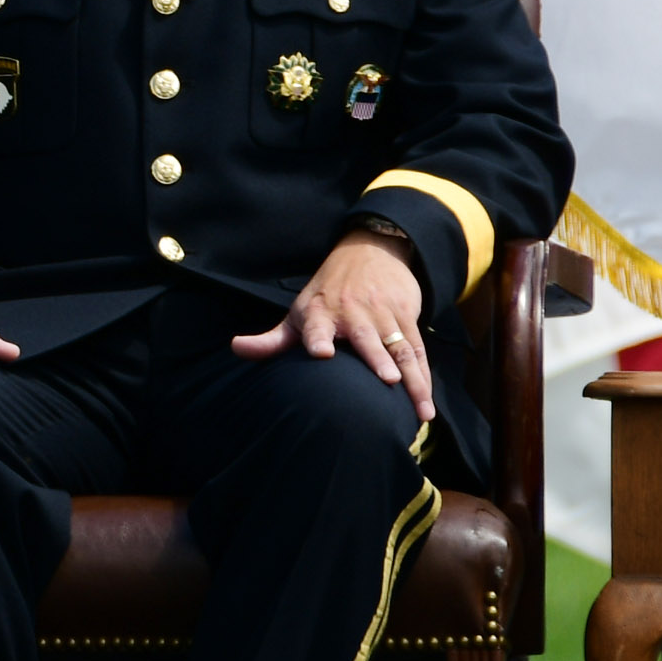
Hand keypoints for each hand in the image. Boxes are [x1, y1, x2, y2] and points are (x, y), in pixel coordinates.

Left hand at [230, 229, 431, 420]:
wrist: (370, 251)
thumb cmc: (327, 292)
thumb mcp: (299, 311)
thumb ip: (272, 339)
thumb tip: (236, 348)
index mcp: (321, 312)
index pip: (317, 325)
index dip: (317, 338)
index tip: (321, 353)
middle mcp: (353, 312)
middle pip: (366, 338)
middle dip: (377, 358)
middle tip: (387, 381)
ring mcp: (383, 315)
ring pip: (400, 348)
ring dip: (412, 378)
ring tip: (420, 409)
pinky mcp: (406, 317)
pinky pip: (417, 350)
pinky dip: (423, 378)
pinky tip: (426, 403)